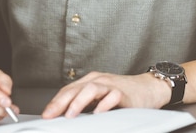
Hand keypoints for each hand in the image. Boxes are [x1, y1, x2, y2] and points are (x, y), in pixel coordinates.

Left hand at [42, 71, 169, 118]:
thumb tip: (66, 115)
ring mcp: (111, 85)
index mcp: (90, 81)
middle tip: (51, 115)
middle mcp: (98, 80)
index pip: (68, 90)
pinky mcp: (124, 93)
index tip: (46, 114)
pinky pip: (113, 97)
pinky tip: (98, 114)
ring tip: (70, 115)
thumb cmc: (124, 93)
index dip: (55, 102)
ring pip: (91, 89)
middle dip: (60, 103)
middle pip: (75, 88)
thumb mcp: (100, 95)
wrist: (149, 87)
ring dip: (78, 102)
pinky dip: (104, 105)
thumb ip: (85, 103)